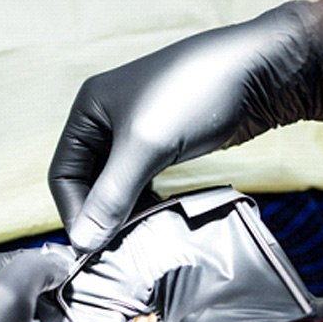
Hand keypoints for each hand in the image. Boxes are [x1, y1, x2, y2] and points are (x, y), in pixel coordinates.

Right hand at [49, 0, 322, 252]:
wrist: (259, 72)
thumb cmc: (193, 96)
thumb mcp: (145, 146)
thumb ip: (111, 196)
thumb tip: (83, 243)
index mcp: (88, 111)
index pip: (63, 175)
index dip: (75, 213)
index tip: (92, 248)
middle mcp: (107, 123)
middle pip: (89, 184)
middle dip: (101, 216)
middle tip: (117, 249)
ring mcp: (137, 136)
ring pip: (117, 188)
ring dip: (124, 214)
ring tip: (139, 239)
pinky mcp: (164, 148)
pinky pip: (142, 185)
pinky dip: (144, 205)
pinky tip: (157, 221)